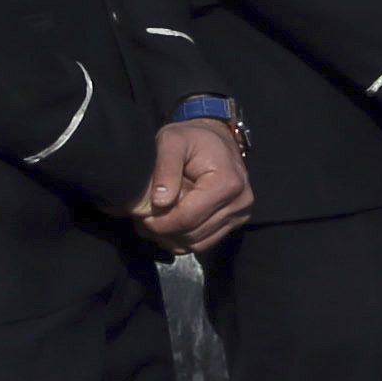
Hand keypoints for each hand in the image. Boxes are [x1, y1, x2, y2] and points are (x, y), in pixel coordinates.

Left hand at [131, 117, 252, 253]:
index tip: (141, 216)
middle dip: (164, 231)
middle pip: (193, 234)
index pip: (188, 218)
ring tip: (154, 221)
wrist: (216, 138)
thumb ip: (165, 169)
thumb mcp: (171, 141)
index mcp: (226, 183)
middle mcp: (240, 202)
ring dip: (173, 238)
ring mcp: (241, 214)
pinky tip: (169, 224)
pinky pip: (205, 242)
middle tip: (143, 219)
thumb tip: (160, 202)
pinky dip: (184, 239)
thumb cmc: (193, 137)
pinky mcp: (235, 221)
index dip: (160, 223)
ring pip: (198, 243)